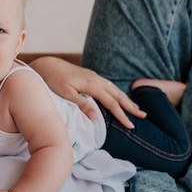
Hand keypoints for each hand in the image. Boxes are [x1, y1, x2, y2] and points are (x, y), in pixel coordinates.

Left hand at [30, 57, 145, 129]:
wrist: (47, 65)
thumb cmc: (53, 80)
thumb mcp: (65, 93)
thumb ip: (81, 104)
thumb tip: (95, 117)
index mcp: (92, 85)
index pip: (111, 102)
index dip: (122, 115)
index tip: (131, 126)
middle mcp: (96, 80)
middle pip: (117, 95)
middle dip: (130, 106)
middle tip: (143, 116)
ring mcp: (94, 77)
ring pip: (114, 89)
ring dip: (125, 99)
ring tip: (136, 108)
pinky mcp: (90, 76)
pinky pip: (108, 86)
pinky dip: (116, 93)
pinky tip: (118, 97)